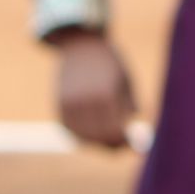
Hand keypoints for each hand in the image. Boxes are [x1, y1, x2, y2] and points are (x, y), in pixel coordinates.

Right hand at [52, 29, 135, 148]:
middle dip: (111, 145)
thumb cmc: (110, 63)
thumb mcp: (126, 80)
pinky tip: (90, 132)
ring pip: (83, 137)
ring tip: (106, 137)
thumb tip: (134, 136)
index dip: (124, 142)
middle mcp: (86, 100)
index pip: (115, 129)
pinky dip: (80, 136)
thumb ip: (129, 107)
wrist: (82, 46)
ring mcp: (70, 103)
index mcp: (107, 93)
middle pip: (99, 136)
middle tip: (119, 147)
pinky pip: (70, 130)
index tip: (131, 145)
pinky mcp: (60, 105)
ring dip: (96, 142)